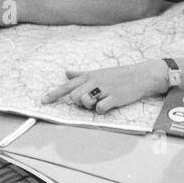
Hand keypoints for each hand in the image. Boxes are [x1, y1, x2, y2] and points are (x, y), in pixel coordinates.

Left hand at [40, 61, 165, 114]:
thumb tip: (66, 72)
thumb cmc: (117, 76)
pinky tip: (109, 104)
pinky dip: (102, 110)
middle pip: (74, 97)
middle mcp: (93, 82)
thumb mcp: (97, 72)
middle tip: (92, 100)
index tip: (43, 102)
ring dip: (90, 106)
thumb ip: (80, 74)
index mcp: (88, 76)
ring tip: (101, 100)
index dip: (54, 94)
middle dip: (79, 103)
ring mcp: (103, 89)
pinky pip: (100, 109)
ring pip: (85, 102)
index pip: (66, 86)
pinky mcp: (114, 97)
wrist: (140, 76)